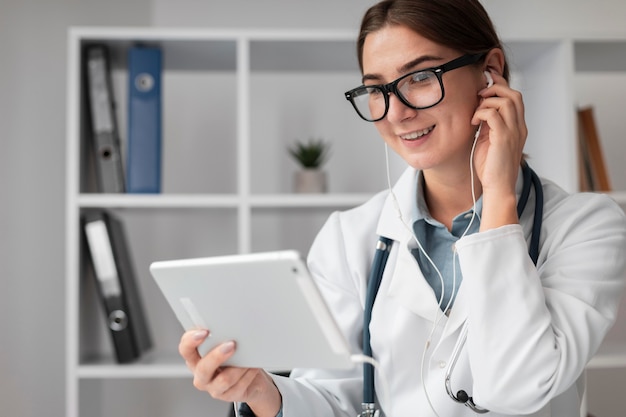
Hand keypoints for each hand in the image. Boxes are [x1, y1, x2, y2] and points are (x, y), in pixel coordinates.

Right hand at [179, 329, 281, 416]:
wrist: (251, 379)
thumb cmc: (235, 357)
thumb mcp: (224, 345)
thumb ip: (220, 336)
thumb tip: (228, 325)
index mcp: (195, 358)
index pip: (185, 349)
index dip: (191, 340)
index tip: (204, 332)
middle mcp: (201, 374)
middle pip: (203, 368)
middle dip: (217, 356)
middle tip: (231, 345)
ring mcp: (213, 387)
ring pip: (224, 380)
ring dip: (239, 367)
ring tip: (248, 358)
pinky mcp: (227, 396)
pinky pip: (238, 386)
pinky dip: (248, 374)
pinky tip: (252, 367)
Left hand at [471, 72, 527, 229]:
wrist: (498, 188)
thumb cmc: (491, 167)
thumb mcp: (489, 140)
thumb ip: (488, 125)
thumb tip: (480, 109)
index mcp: (518, 127)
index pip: (515, 98)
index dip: (501, 86)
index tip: (486, 84)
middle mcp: (519, 127)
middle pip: (514, 94)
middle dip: (495, 88)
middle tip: (479, 95)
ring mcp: (513, 132)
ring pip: (506, 101)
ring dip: (487, 101)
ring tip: (475, 113)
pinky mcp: (503, 138)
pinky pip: (493, 114)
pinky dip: (481, 113)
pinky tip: (473, 122)